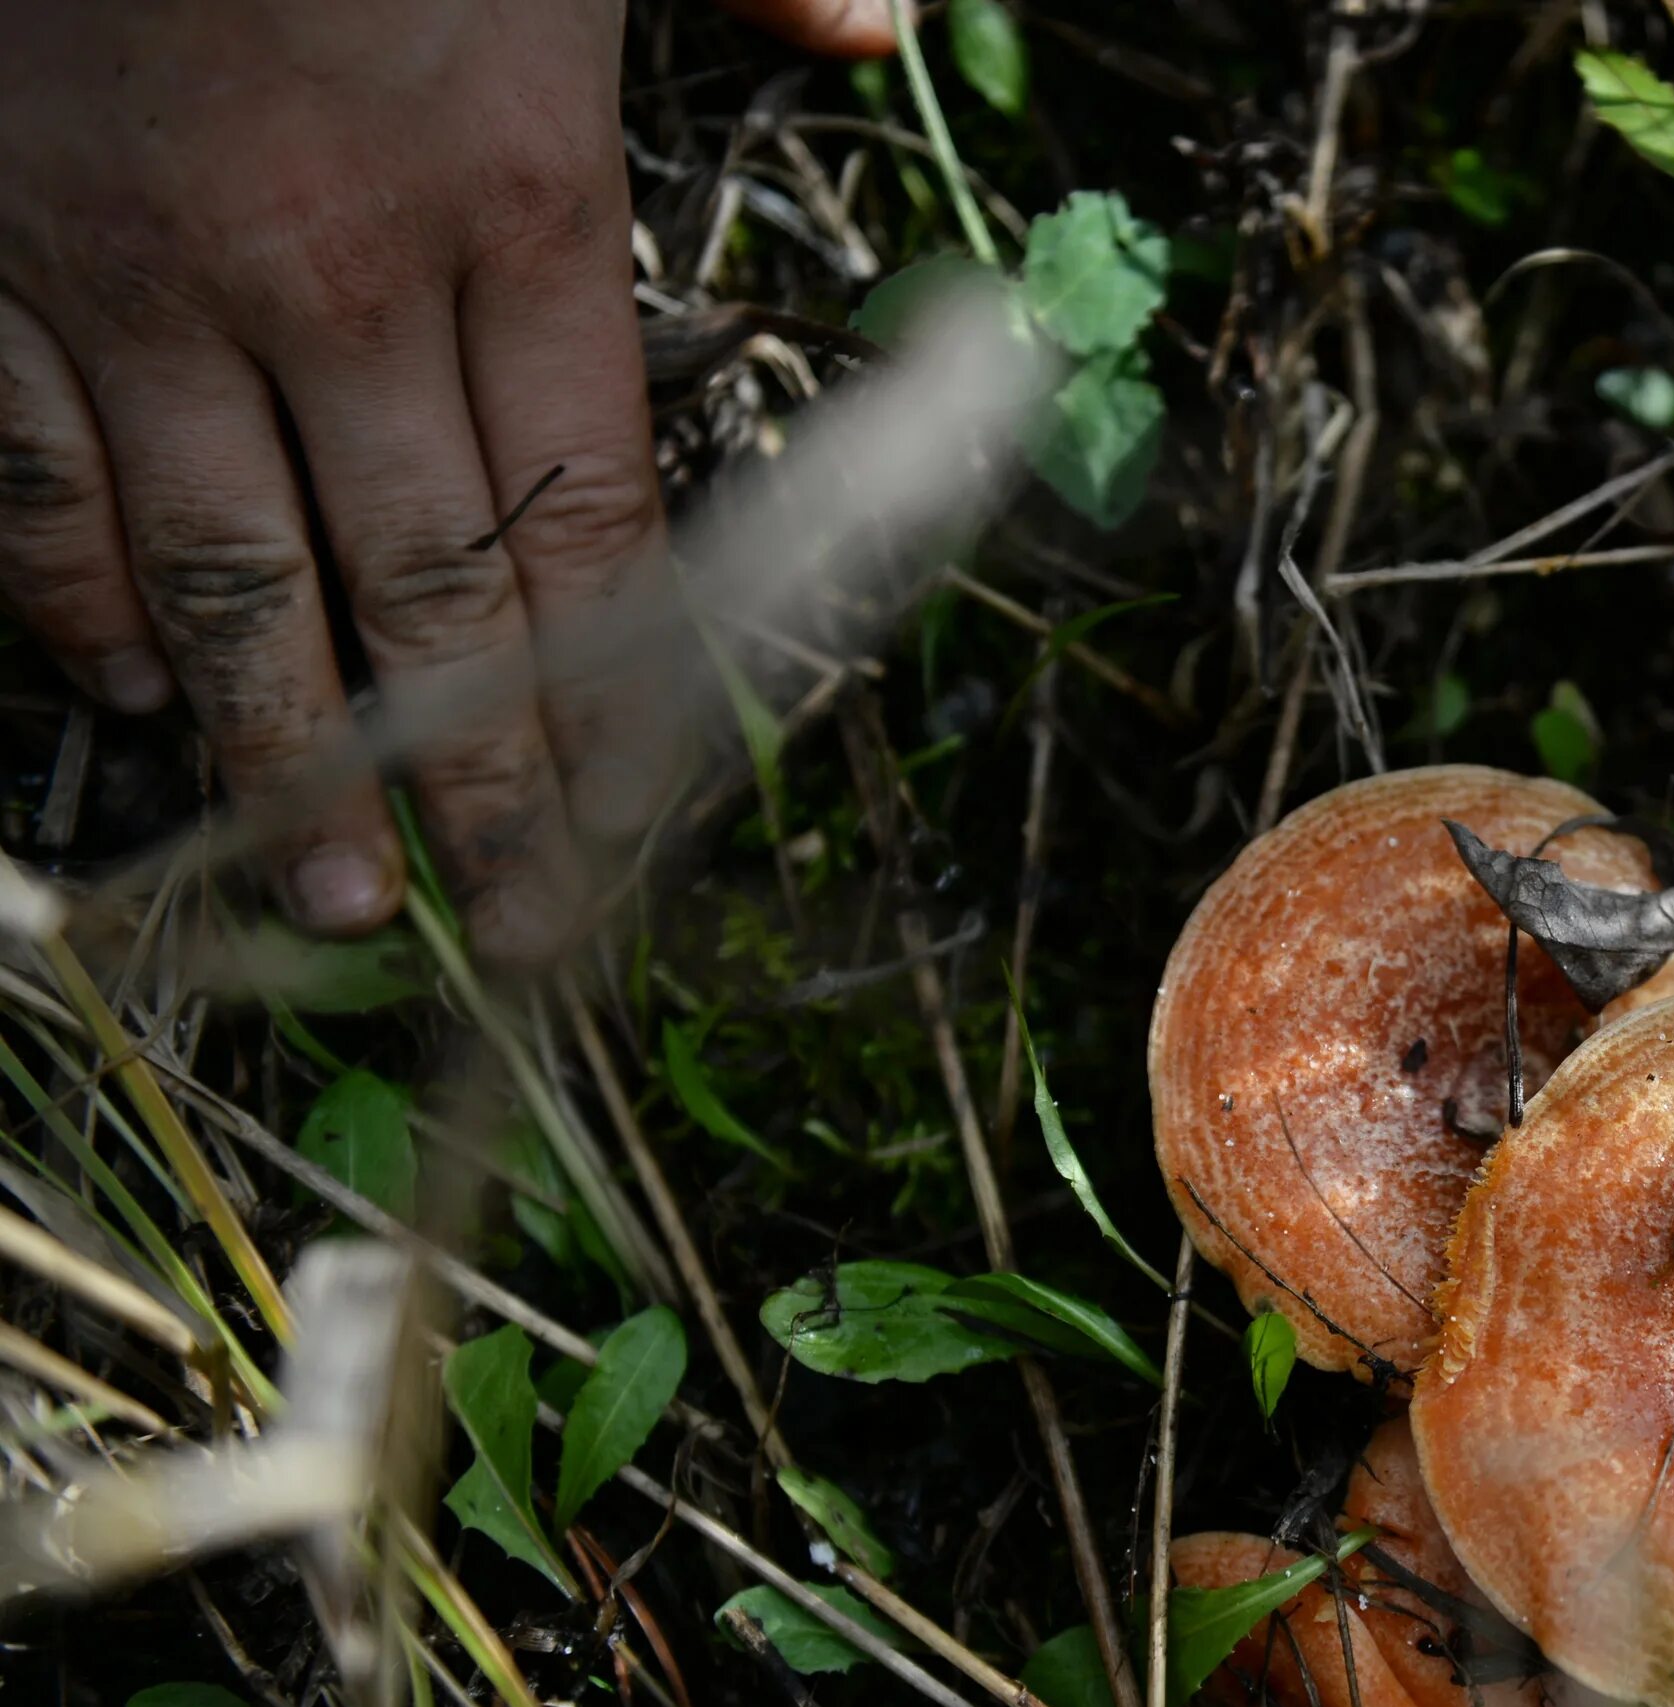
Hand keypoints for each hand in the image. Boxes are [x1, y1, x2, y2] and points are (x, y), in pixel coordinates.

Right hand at [0, 0, 889, 959]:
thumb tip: (873, 23)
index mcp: (514, 198)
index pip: (592, 527)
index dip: (612, 708)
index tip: (627, 830)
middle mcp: (334, 274)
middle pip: (427, 597)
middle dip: (473, 786)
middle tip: (504, 933)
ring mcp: (134, 273)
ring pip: (224, 575)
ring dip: (281, 757)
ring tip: (333, 894)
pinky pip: (16, 475)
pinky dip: (65, 601)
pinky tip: (121, 694)